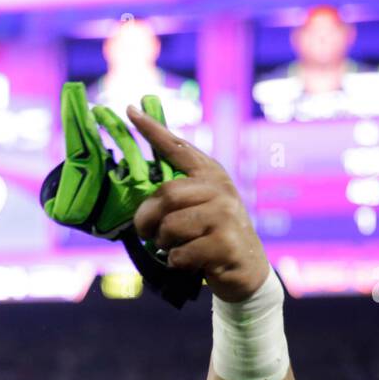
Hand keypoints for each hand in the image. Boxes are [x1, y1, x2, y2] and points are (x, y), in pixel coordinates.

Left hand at [126, 106, 270, 302]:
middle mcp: (220, 189)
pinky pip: (181, 253)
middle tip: (145, 233)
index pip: (178, 148)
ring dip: (163, 243)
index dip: (153, 130)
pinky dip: (176, 262)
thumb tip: (139, 201)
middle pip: (166, 195)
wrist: (248, 269)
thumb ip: (177, 197)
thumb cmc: (212, 237)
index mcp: (210, 175)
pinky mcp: (226, 244)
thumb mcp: (199, 209)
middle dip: (147, 219)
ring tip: (173, 247)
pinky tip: (190, 262)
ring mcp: (226, 215)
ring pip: (170, 226)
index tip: (130, 110)